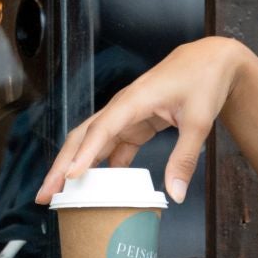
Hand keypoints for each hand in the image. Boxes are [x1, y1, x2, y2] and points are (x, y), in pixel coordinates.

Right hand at [38, 38, 244, 207]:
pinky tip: (98, 187)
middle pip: (83, 137)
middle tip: (46, 194)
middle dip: (62, 166)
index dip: (85, 155)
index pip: (102, 130)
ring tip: (60, 196)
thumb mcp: (199, 121)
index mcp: (134, 100)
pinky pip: (111, 146)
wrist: (211, 61)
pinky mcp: (134, 123)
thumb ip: (185, 158)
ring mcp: (125, 115)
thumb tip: (175, 193)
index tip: (69, 177)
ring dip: (76, 168)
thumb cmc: (203, 81)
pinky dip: (103, 166)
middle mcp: (122, 107)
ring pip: (92, 143)